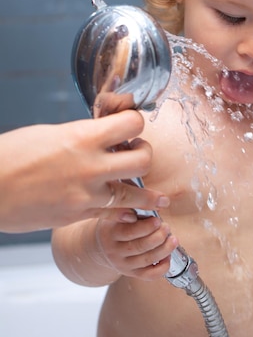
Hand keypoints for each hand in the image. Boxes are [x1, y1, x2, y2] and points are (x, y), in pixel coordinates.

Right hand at [0, 110, 169, 232]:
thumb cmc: (12, 156)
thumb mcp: (51, 134)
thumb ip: (83, 135)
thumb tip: (104, 135)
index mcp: (83, 137)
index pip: (133, 123)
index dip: (136, 121)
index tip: (130, 124)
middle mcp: (91, 166)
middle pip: (144, 158)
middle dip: (144, 151)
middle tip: (135, 151)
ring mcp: (87, 194)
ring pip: (137, 193)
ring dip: (147, 191)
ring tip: (154, 194)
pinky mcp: (79, 215)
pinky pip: (116, 213)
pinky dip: (126, 211)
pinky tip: (132, 210)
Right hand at [94, 212, 178, 280]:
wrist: (102, 245)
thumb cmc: (115, 224)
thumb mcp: (116, 212)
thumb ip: (132, 208)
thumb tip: (155, 202)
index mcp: (111, 233)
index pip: (129, 232)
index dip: (146, 227)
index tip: (158, 220)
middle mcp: (115, 251)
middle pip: (139, 247)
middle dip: (158, 237)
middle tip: (167, 228)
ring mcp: (122, 264)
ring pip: (146, 260)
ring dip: (164, 250)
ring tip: (173, 240)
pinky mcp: (131, 273)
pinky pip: (148, 275)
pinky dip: (162, 268)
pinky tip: (168, 257)